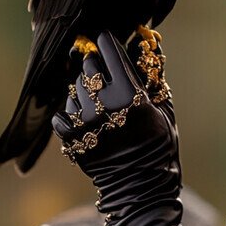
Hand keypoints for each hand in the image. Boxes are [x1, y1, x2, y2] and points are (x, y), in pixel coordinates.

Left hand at [51, 31, 179, 208]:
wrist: (142, 186)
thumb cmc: (160, 144)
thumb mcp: (163, 107)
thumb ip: (154, 74)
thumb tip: (149, 42)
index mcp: (130, 93)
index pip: (110, 50)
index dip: (108, 41)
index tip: (107, 39)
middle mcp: (104, 104)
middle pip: (88, 65)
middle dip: (96, 64)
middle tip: (104, 71)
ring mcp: (84, 122)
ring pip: (74, 87)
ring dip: (84, 88)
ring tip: (99, 100)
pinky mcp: (70, 139)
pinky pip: (62, 112)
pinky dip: (72, 111)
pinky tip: (88, 118)